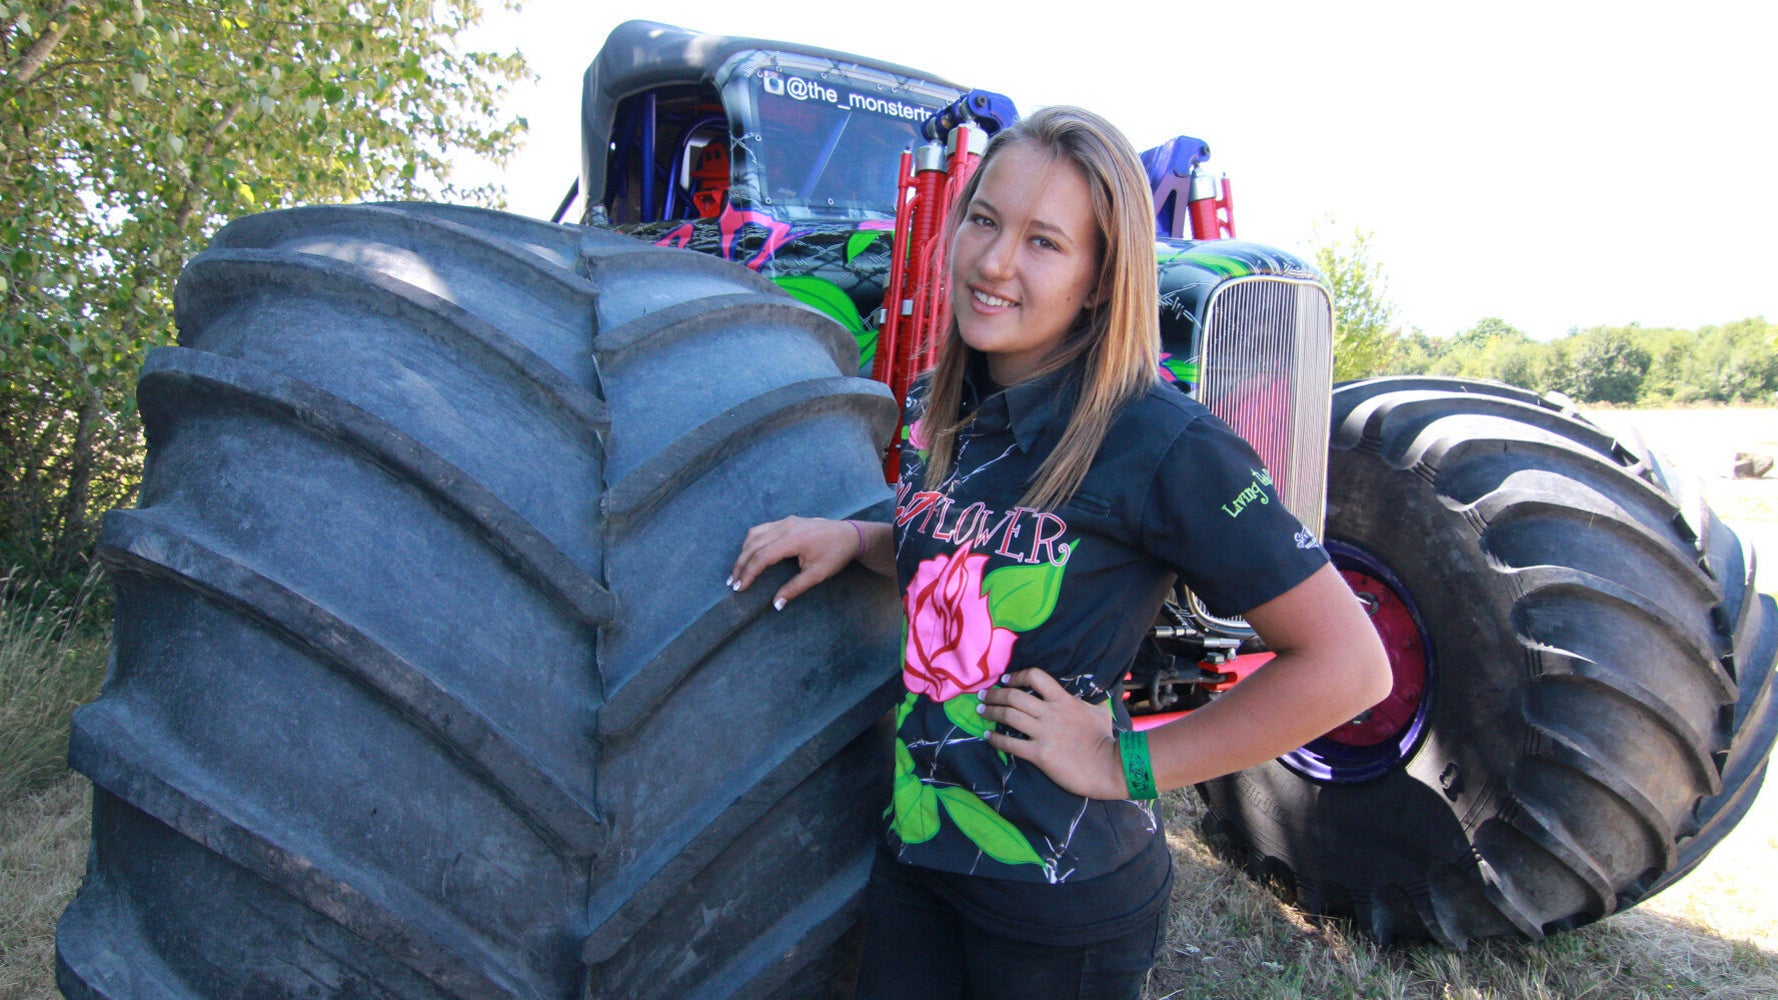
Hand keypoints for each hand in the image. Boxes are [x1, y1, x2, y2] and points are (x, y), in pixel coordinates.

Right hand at [729, 516, 860, 609]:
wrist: (850, 535)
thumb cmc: (836, 555)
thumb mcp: (818, 575)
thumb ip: (795, 588)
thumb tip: (776, 604)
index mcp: (793, 540)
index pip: (762, 556)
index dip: (749, 573)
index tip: (740, 588)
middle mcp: (786, 527)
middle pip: (754, 545)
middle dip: (741, 565)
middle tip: (733, 583)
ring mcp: (785, 521)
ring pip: (755, 534)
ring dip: (743, 552)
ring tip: (738, 571)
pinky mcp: (787, 520)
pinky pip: (762, 529)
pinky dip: (752, 542)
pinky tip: (749, 554)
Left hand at [978, 669, 1127, 799]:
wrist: (1109, 767)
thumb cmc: (1105, 739)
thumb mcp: (1099, 711)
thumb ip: (1090, 701)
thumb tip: (1094, 693)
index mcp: (1063, 699)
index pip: (1035, 676)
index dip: (1016, 676)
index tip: (1004, 680)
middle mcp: (1050, 713)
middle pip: (1014, 696)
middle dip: (994, 695)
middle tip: (983, 696)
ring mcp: (1044, 733)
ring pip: (1008, 716)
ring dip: (990, 712)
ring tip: (980, 712)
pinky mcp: (1039, 754)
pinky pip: (1010, 743)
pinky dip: (995, 739)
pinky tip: (987, 737)